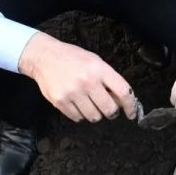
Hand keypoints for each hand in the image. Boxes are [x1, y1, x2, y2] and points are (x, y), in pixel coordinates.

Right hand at [18, 32, 138, 122]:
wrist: (44, 57)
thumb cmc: (72, 58)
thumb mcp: (95, 61)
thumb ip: (109, 79)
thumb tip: (121, 101)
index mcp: (99, 69)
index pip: (123, 92)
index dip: (131, 106)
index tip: (132, 113)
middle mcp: (87, 81)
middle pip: (110, 109)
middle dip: (111, 112)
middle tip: (107, 108)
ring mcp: (73, 92)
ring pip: (94, 117)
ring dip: (95, 114)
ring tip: (89, 103)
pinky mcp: (60, 101)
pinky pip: (77, 118)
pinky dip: (80, 115)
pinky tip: (76, 103)